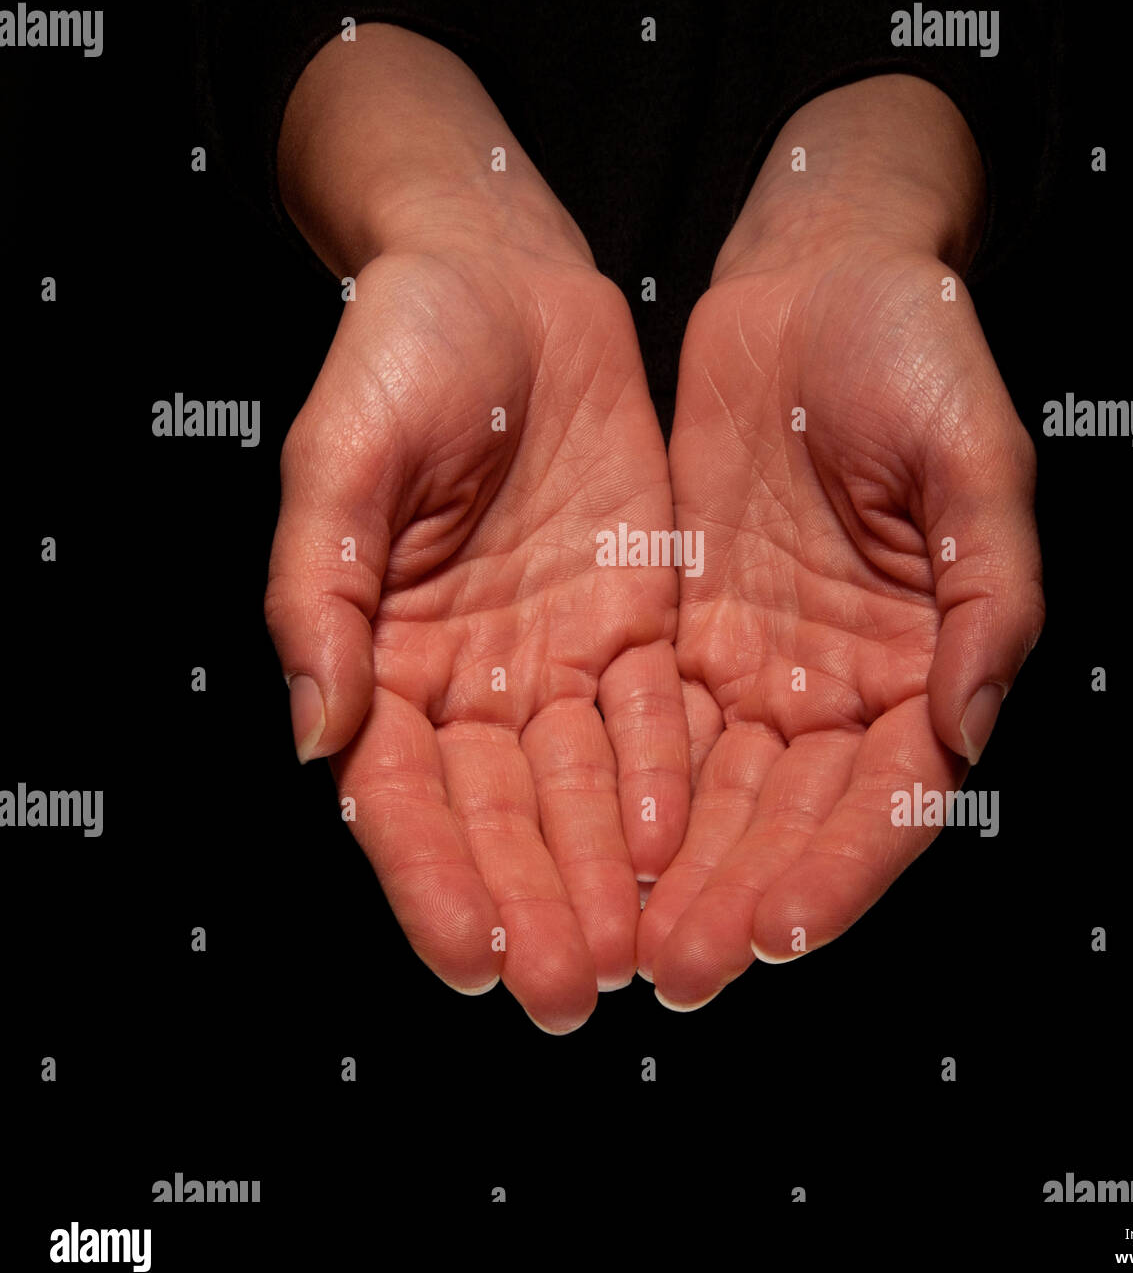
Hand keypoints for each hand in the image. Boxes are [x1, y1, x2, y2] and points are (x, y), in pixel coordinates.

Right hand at [264, 28, 688, 1031]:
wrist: (503, 279)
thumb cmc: (400, 351)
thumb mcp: (339, 456)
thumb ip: (319, 591)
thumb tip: (314, 732)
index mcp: (380, 652)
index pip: (400, 791)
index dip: (429, 875)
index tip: (468, 956)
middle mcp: (469, 675)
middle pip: (498, 812)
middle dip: (529, 902)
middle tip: (562, 994)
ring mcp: (553, 652)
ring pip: (579, 785)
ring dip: (601, 870)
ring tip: (630, 953)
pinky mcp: (633, 617)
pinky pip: (651, 712)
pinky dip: (661, 776)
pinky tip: (677, 841)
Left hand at [639, 76, 1044, 1007]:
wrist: (811, 277)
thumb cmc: (913, 347)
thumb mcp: (979, 456)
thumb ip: (989, 592)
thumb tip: (969, 727)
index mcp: (923, 658)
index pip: (886, 796)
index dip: (838, 870)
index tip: (777, 934)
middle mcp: (834, 680)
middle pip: (783, 815)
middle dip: (729, 896)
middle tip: (670, 972)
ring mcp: (751, 658)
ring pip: (706, 790)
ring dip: (663, 871)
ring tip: (612, 942)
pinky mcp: (677, 623)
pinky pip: (642, 721)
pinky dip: (616, 786)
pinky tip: (574, 841)